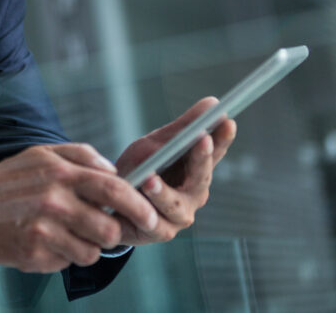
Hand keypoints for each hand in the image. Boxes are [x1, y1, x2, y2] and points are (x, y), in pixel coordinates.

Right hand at [0, 144, 159, 272]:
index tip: (149, 216)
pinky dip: (63, 255)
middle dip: (111, 231)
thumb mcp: (42, 154)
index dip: (137, 205)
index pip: (113, 188)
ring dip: (87, 246)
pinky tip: (45, 240)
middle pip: (109, 229)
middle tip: (99, 226)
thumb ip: (82, 156)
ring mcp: (43, 232)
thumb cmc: (7, 179)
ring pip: (91, 252)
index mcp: (60, 173)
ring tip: (67, 232)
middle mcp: (54, 202)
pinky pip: (66, 263)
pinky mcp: (33, 256)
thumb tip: (115, 170)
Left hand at [113, 97, 236, 245]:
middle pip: (201, 178)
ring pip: (176, 205)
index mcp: (196, 170)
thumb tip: (212, 102)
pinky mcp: (160, 232)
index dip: (222, 138)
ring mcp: (179, 216)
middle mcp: (193, 194)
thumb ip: (182, 127)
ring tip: (149, 180)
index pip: (214, 152)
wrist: (109, 201)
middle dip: (201, 159)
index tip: (226, 120)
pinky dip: (143, 211)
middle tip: (202, 139)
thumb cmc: (138, 168)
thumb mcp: (155, 143)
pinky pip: (153, 222)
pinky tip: (134, 201)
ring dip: (163, 193)